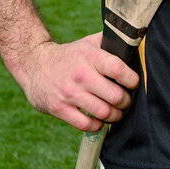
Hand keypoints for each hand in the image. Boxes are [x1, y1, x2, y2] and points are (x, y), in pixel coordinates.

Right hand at [15, 32, 139, 131]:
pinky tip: (99, 119)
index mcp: (90, 56)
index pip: (118, 69)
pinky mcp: (60, 109)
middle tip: (126, 101)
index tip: (134, 83)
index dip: (132, 79)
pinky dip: (97, 125)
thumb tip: (135, 44)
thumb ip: (110, 43)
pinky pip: (86, 125)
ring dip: (115, 115)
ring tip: (116, 112)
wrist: (34, 64)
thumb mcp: (89, 42)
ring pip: (103, 112)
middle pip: (115, 95)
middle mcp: (81, 75)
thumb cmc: (70, 54)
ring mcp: (70, 93)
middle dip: (126, 101)